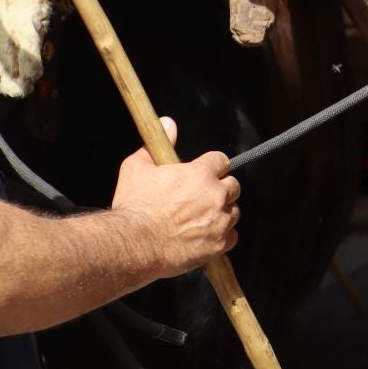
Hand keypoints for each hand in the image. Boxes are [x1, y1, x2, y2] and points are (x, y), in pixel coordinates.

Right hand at [111, 118, 239, 275]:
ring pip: (234, 212)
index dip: (213, 166)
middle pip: (233, 186)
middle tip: (202, 197)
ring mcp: (220, 221)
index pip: (221, 160)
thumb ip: (156, 143)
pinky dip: (222, 236)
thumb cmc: (135, 207)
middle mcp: (215, 196)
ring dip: (222, 212)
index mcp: (200, 174)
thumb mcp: (137, 167)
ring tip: (202, 218)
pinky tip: (205, 236)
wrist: (134, 244)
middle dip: (220, 189)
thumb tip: (168, 123)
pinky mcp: (219, 245)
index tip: (205, 172)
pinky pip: (232, 236)